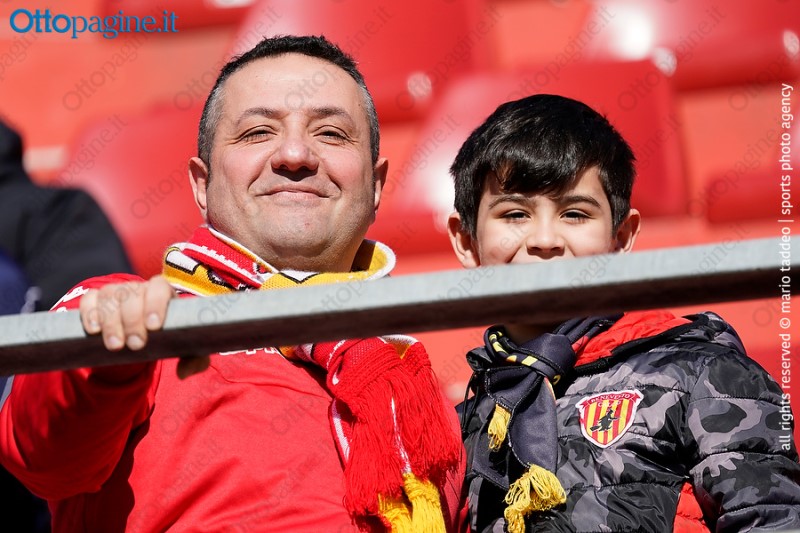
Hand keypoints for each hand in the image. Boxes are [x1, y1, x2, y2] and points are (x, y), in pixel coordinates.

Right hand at [79, 275, 209, 378]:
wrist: (142, 336)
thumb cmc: (168, 338)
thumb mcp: (186, 349)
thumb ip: (194, 360)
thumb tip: (182, 373)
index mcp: (163, 292)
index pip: (159, 287)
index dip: (156, 303)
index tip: (153, 326)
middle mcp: (138, 288)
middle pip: (132, 294)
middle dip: (133, 320)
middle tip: (135, 345)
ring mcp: (116, 291)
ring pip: (110, 296)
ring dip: (111, 322)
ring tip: (115, 345)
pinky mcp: (96, 299)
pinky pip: (89, 299)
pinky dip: (89, 313)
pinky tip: (94, 331)